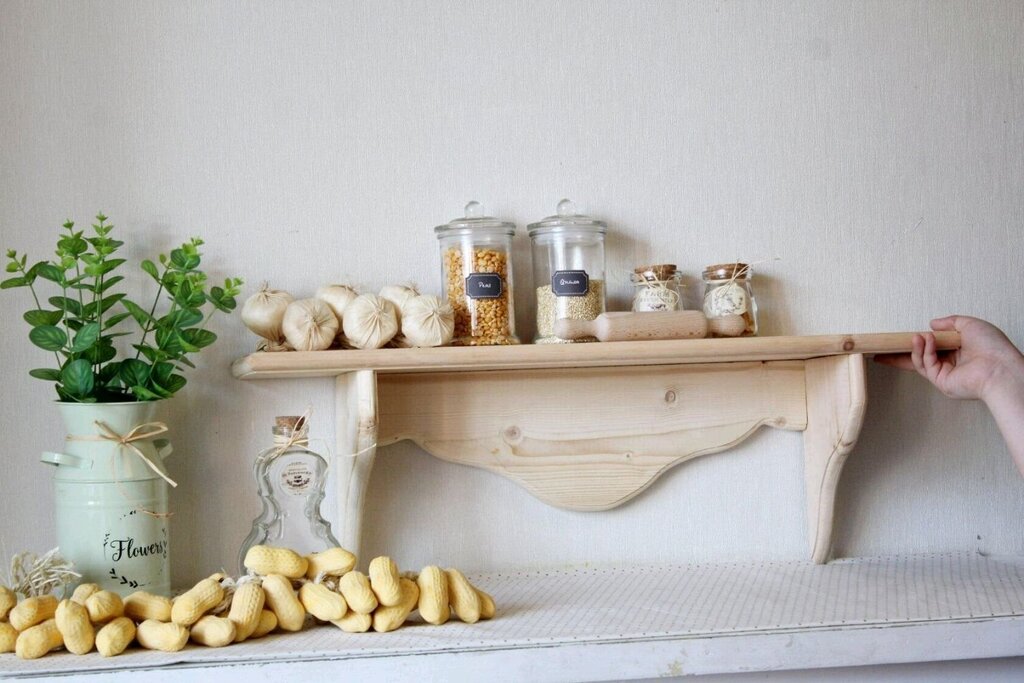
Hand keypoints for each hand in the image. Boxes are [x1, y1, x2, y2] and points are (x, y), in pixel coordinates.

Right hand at [875, 315, 1023, 401]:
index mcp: (959, 350)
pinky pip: (926, 364)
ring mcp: (945, 373)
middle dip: (899, 353)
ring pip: (919, 360)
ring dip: (916, 346)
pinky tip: (925, 341)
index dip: (917, 341)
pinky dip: (924, 352)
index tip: (902, 336)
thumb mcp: (971, 324)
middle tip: (882, 347)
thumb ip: (950, 322)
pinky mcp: (941, 381)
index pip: (932, 346)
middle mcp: (950, 363)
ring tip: (916, 337)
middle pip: (918, 357)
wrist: (1000, 367)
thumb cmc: (993, 348)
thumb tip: (932, 323)